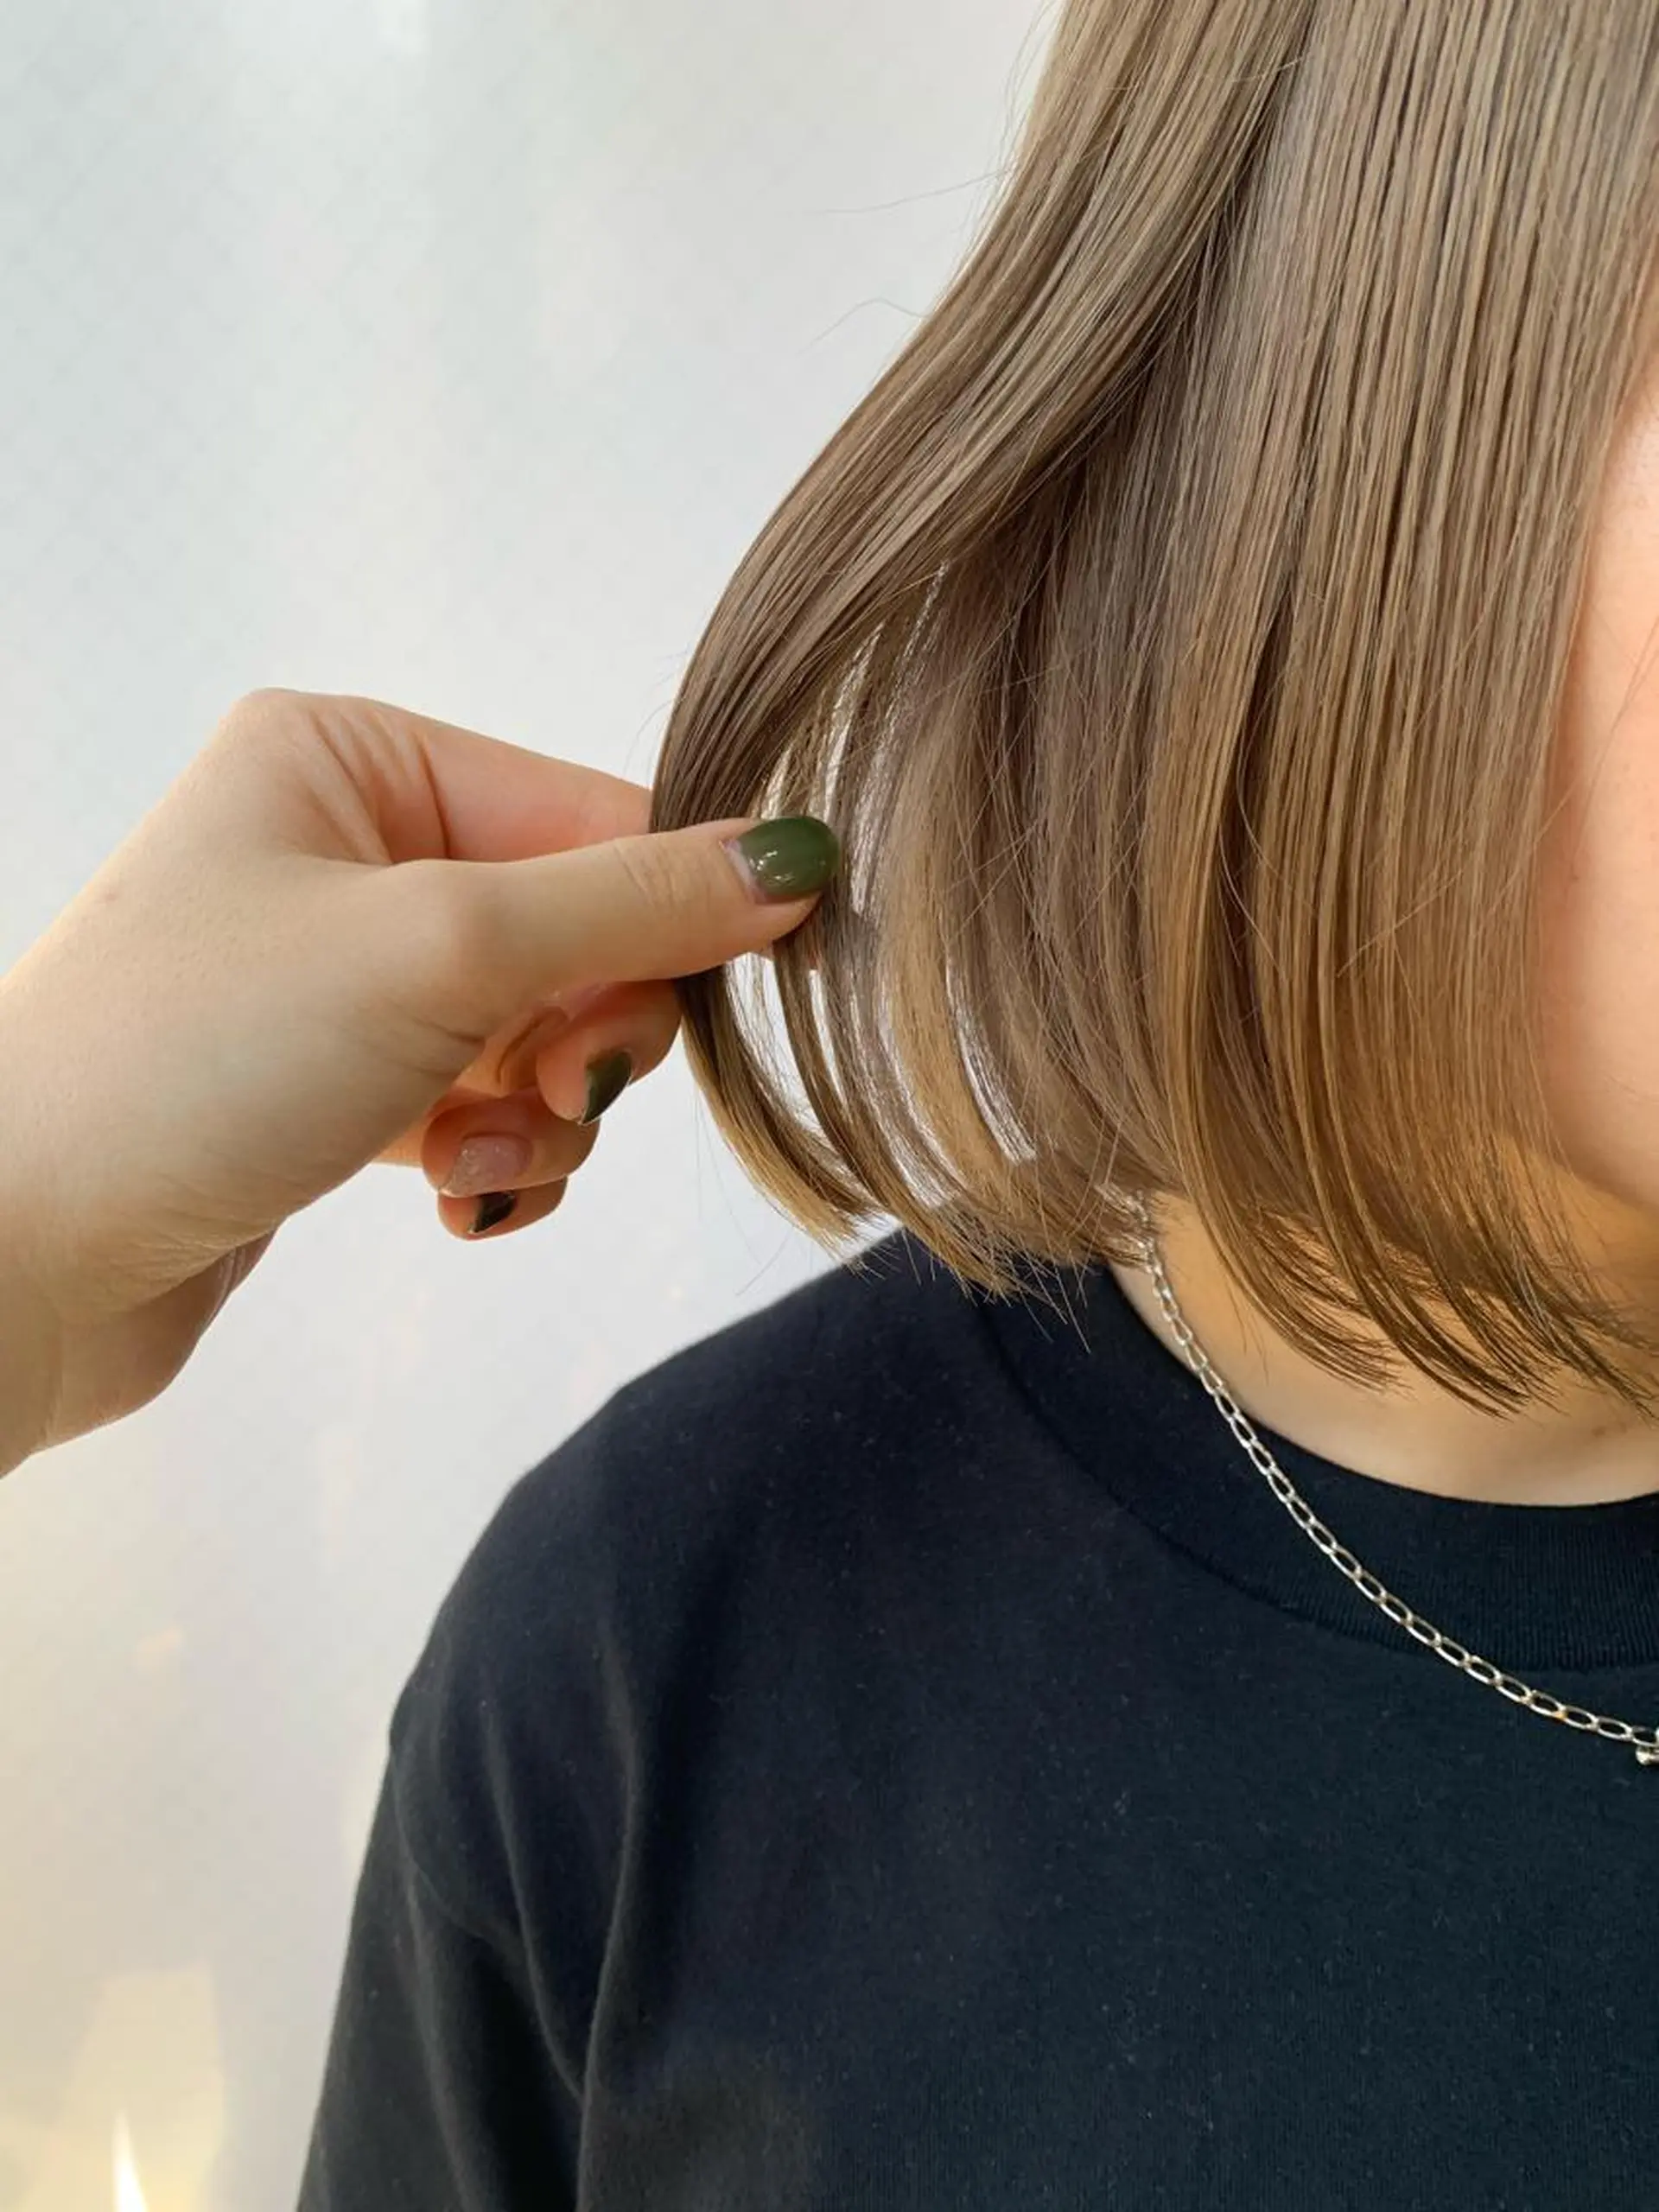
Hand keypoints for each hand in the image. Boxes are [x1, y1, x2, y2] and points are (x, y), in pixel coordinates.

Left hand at [0, 688, 839, 1464]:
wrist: (18, 1253)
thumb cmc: (196, 1059)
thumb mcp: (441, 949)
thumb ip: (632, 902)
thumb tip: (799, 859)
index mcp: (353, 758)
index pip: (591, 817)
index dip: (663, 921)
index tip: (682, 1022)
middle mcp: (346, 849)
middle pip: (576, 932)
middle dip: (584, 1036)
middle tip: (549, 1096)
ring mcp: (336, 973)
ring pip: (539, 1035)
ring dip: (540, 1115)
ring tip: (469, 1159)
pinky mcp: (330, 1084)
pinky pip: (478, 1104)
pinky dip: (489, 1155)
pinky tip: (446, 1195)